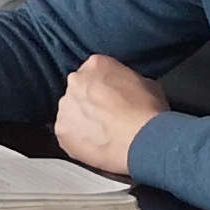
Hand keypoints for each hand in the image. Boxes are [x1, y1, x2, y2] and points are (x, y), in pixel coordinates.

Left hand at [55, 55, 165, 176]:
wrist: (141, 139)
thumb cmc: (148, 112)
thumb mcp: (148, 83)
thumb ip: (129, 80)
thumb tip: (127, 89)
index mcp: (96, 64)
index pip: (95, 71)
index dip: (104, 86)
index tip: (111, 97)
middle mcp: (76, 81)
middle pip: (79, 90)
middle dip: (89, 102)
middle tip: (106, 117)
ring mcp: (66, 106)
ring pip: (71, 111)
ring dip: (82, 120)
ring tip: (102, 134)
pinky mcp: (61, 130)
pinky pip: (67, 133)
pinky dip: (78, 140)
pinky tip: (96, 145)